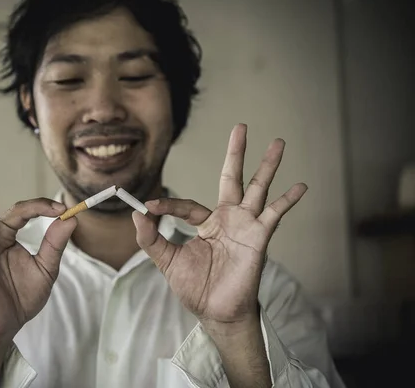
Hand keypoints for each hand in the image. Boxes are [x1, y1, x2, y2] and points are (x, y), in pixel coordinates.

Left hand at [132, 124, 306, 330]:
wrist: (216, 312)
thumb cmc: (195, 288)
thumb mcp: (166, 261)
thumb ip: (150, 238)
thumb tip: (137, 213)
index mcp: (205, 224)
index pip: (187, 204)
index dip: (167, 205)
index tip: (149, 206)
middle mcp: (227, 219)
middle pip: (233, 178)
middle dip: (236, 153)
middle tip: (241, 127)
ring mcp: (245, 226)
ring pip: (258, 188)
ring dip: (268, 165)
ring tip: (278, 142)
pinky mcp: (258, 237)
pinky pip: (274, 214)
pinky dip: (287, 200)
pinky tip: (300, 186)